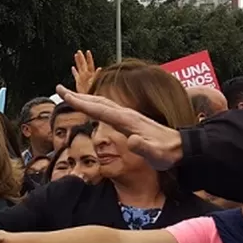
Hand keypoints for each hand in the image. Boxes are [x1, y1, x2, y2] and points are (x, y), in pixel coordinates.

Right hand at [56, 85, 182, 170]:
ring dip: (85, 97)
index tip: (65, 95)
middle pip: (97, 102)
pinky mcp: (131, 119)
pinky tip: (93, 105)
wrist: (183, 147)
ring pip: (102, 103)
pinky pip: (108, 108)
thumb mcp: (156, 154)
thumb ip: (143, 148)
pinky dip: (96, 103)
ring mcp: (129, 115)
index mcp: (127, 121)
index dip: (80, 103)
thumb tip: (132, 141)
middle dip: (77, 96)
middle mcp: (126, 114)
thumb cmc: (168, 153)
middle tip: (59, 88)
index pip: (99, 110)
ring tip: (70, 94)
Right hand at [71, 50, 99, 93]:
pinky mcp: (78, 82)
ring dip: (77, 62)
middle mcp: (86, 75)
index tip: (87, 52)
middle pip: (83, 64)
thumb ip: (97, 75)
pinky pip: (76, 75)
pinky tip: (73, 68)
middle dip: (81, 58)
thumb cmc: (94, 92)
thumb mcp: (96, 82)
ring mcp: (82, 78)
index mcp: (90, 74)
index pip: (90, 64)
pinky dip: (74, 71)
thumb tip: (100, 68)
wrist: (89, 99)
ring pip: (79, 68)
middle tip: (79, 51)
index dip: (89, 58)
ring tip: (75, 56)